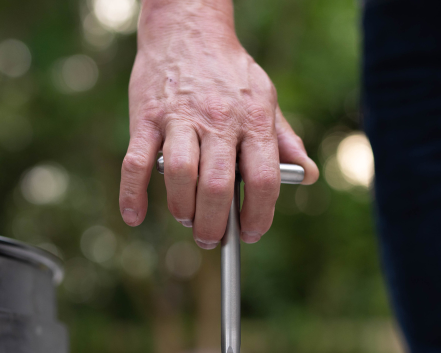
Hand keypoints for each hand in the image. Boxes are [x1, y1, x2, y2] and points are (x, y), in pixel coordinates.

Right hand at [119, 0, 318, 247]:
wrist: (187, 28)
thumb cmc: (229, 73)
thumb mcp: (266, 99)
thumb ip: (285, 140)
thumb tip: (309, 175)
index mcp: (253, 119)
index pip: (264, 179)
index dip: (258, 214)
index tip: (250, 232)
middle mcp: (218, 120)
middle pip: (217, 185)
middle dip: (213, 224)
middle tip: (211, 238)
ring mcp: (179, 118)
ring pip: (178, 175)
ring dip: (182, 209)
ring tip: (187, 218)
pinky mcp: (146, 118)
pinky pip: (134, 163)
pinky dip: (131, 194)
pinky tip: (133, 216)